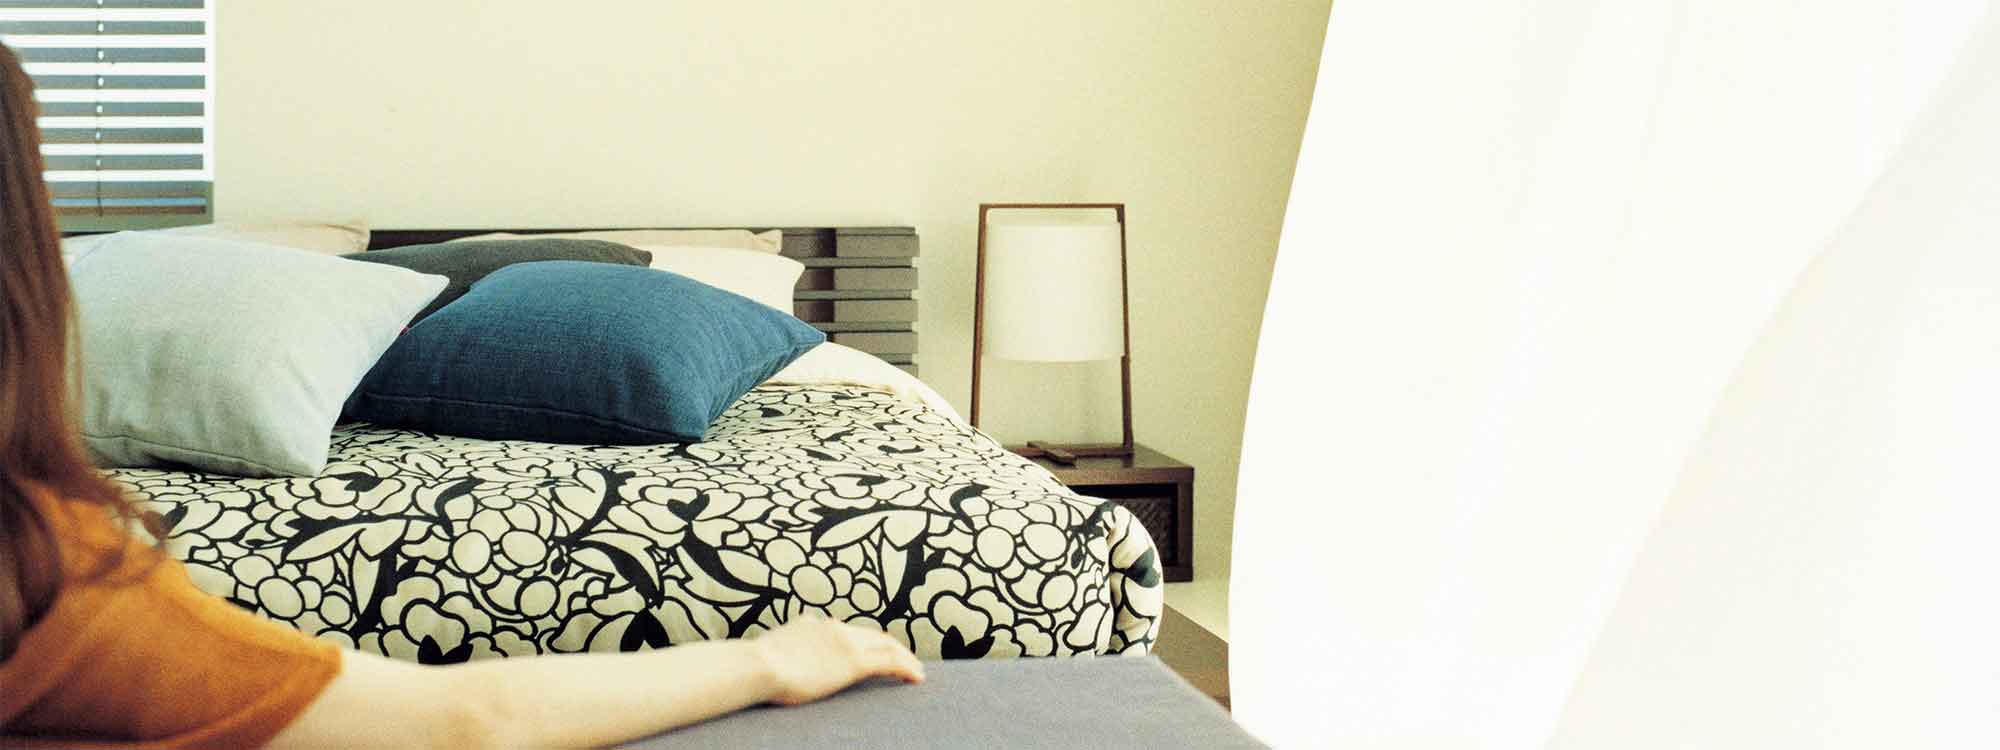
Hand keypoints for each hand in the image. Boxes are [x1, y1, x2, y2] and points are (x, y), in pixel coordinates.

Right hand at [753, 614, 925, 705]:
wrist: (758, 666)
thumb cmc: (755, 667)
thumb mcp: (771, 654)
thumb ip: (783, 653)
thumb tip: (775, 662)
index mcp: (813, 625)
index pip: (847, 631)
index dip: (865, 640)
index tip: (873, 650)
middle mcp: (832, 627)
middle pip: (871, 634)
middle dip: (890, 646)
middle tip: (904, 659)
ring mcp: (845, 642)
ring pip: (886, 644)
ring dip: (903, 656)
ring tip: (915, 670)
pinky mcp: (854, 661)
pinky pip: (890, 662)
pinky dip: (906, 667)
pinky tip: (917, 677)